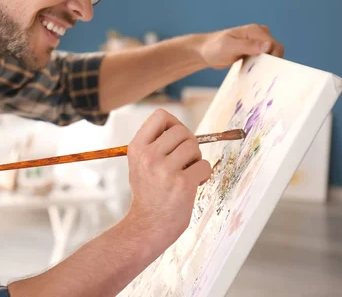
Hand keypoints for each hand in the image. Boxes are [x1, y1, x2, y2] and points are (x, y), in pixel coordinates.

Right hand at [125, 109, 211, 249]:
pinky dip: (204, 174)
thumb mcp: (139, 164)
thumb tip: (180, 129)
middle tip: (185, 160)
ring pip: (194, 147)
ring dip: (197, 159)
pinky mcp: (182, 184)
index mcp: (137, 148)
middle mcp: (149, 156)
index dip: (173, 124)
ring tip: (188, 172)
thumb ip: (153, 145)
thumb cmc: (148, 193)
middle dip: (189, 143)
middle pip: (181, 131)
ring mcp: (165, 170)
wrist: (147, 226)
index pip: (160, 116)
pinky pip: (205, 166)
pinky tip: (194, 184)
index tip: (174, 140)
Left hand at [199, 24, 283, 68]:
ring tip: (254, 72)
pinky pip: (263, 58)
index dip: (274, 58)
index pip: (274, 45)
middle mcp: (258, 34)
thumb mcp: (230, 47)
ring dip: (265, 64)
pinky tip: (252, 71)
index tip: (264, 69)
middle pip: (275, 49)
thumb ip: (248, 46)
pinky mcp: (252, 50)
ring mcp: (256, 42)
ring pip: (270, 55)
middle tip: (258, 72)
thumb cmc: (214, 48)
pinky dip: (260, 65)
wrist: (204, 51)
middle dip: (270, 62)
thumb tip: (268, 46)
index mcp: (255, 31)